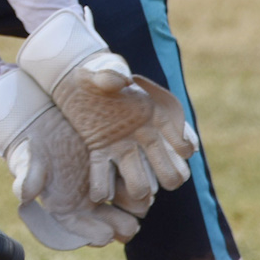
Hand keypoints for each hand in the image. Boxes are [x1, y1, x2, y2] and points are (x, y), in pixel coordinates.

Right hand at [0, 69, 138, 249]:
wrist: (45, 123)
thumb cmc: (33, 146)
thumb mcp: (28, 160)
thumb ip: (28, 178)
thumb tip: (24, 195)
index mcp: (67, 209)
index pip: (82, 230)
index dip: (94, 235)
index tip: (106, 235)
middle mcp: (88, 204)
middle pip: (109, 223)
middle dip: (121, 226)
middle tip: (131, 227)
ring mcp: (105, 188)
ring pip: (125, 205)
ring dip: (135, 206)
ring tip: (143, 202)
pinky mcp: (118, 169)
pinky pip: (133, 180)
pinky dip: (141, 182)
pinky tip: (150, 182)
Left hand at [18, 11, 198, 211]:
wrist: (75, 77)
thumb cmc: (98, 69)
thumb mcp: (106, 67)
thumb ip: (114, 73)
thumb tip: (122, 81)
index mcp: (156, 116)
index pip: (182, 143)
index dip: (183, 149)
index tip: (178, 147)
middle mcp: (145, 136)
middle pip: (170, 170)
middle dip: (168, 177)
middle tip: (158, 177)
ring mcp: (123, 147)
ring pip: (142, 179)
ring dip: (139, 186)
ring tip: (134, 190)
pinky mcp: (100, 151)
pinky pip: (104, 175)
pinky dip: (103, 185)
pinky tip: (99, 192)